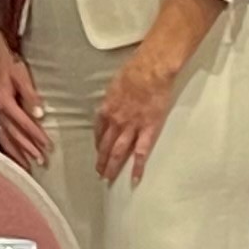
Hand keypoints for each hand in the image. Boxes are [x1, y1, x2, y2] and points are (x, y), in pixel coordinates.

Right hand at [0, 29, 50, 169]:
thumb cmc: (8, 61)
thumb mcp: (22, 74)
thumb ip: (30, 96)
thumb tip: (39, 115)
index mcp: (3, 101)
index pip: (23, 123)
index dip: (36, 136)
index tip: (48, 146)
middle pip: (13, 134)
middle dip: (27, 149)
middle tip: (41, 162)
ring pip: (4, 137)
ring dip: (16, 152)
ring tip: (27, 165)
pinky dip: (6, 146)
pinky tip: (12, 154)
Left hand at [93, 46, 181, 183]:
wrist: (150, 70)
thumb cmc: (134, 70)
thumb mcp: (116, 83)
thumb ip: (114, 95)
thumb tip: (115, 98)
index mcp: (108, 108)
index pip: (99, 130)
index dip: (98, 142)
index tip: (99, 150)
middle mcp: (116, 121)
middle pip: (106, 145)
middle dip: (102, 160)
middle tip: (99, 172)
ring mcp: (131, 127)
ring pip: (119, 152)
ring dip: (112, 166)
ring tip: (108, 178)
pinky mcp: (148, 130)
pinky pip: (141, 152)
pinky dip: (137, 167)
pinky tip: (135, 178)